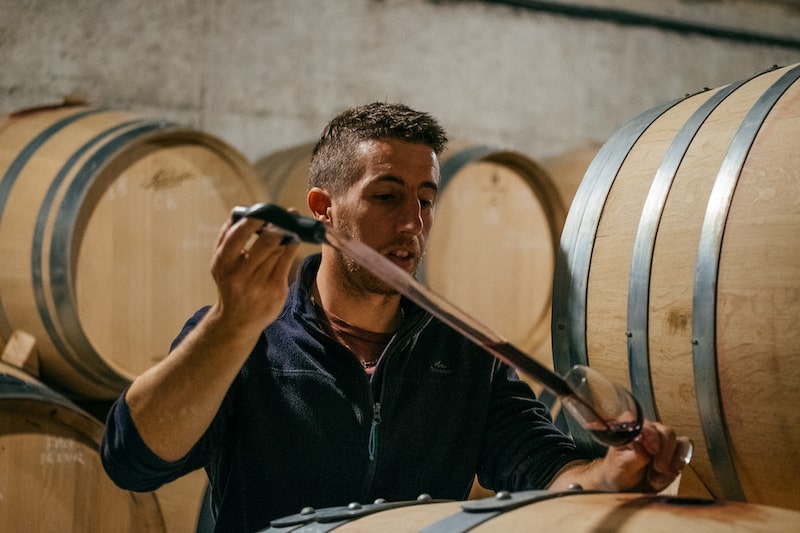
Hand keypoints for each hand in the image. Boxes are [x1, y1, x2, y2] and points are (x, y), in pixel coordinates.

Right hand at [209, 210, 299, 334]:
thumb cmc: (230, 283)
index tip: (266, 210)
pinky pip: (287, 261)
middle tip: (287, 215)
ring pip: (278, 251)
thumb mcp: (221, 263)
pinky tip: (294, 238)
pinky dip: (292, 247)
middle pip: (265, 243)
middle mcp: (240, 274)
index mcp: (223, 262)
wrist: (237, 320)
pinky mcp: (275, 290)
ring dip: (287, 235)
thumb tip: (240, 211)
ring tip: (292, 225)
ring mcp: (259, 284)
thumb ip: (227, 237)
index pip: (238, 235)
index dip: (254, 220)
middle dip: (278, 226)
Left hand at [600, 419, 690, 492]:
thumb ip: (635, 454)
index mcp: (630, 427)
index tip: (652, 450)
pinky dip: (678, 464)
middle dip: (665, 452)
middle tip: (659, 467)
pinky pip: (685, 450)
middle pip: (666, 431)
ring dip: (672, 460)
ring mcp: (663, 439)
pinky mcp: (674, 450)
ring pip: (679, 441)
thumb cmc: (620, 471)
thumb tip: (641, 444)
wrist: (627, 486)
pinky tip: (668, 473)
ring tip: (660, 473)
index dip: (649, 434)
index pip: (643, 421)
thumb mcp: (622, 465)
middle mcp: (648, 429)